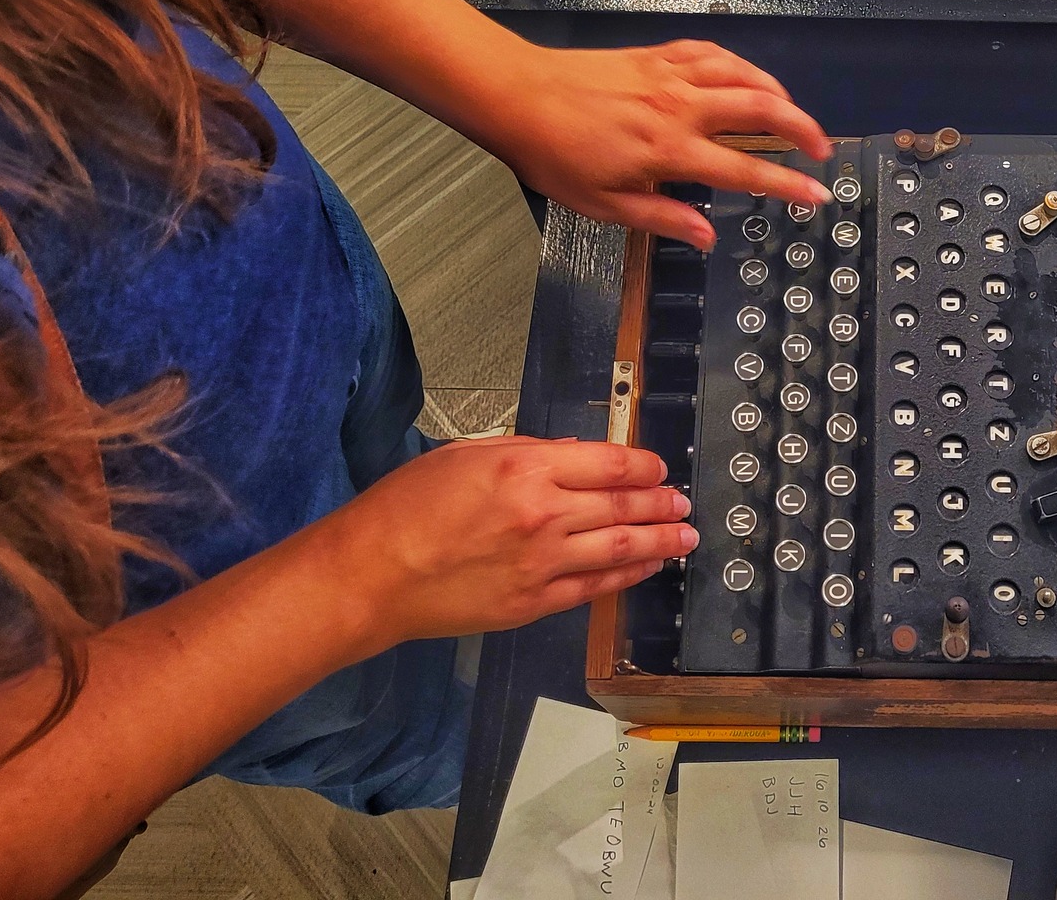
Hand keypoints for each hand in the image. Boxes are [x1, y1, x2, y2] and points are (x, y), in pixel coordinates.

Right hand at [322, 437, 697, 648]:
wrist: (371, 574)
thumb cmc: (405, 510)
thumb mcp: (467, 454)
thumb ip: (529, 451)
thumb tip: (577, 454)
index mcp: (527, 470)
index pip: (610, 465)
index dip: (645, 468)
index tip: (660, 470)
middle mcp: (543, 516)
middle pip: (624, 507)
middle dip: (662, 504)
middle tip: (684, 504)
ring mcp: (542, 564)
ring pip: (620, 549)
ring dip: (661, 542)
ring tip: (685, 537)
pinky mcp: (533, 603)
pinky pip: (595, 588)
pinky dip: (627, 577)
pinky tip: (646, 569)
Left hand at [485, 38, 833, 246]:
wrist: (518, 96)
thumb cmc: (553, 154)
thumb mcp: (603, 204)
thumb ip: (661, 217)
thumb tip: (706, 235)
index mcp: (669, 150)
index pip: (744, 170)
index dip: (786, 184)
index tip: (815, 195)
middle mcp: (679, 108)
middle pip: (760, 109)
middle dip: (801, 126)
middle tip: (821, 147)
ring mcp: (670, 76)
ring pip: (742, 74)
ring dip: (777, 92)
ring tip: (795, 112)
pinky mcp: (655, 56)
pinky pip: (710, 53)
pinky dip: (737, 63)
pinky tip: (745, 74)